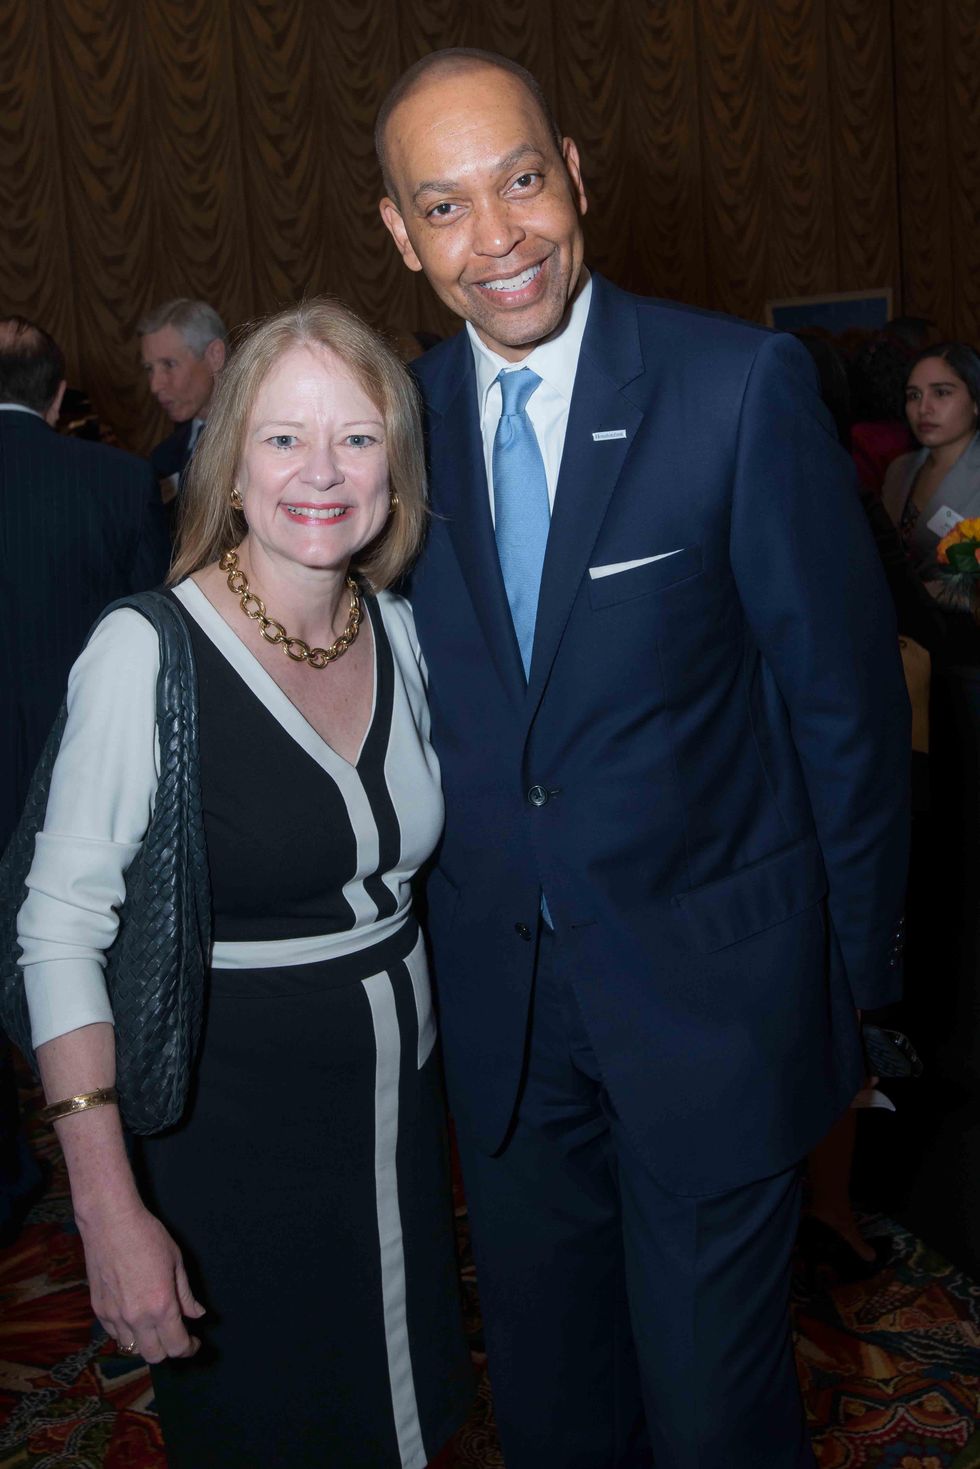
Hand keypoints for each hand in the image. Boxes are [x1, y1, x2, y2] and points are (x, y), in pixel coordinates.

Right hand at [77, 1198, 204, 1362]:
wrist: (110, 1222)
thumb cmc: (147, 1236)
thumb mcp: (176, 1262)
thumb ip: (185, 1294)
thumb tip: (197, 1314)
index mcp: (160, 1306)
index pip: (177, 1346)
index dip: (189, 1348)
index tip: (194, 1342)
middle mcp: (136, 1318)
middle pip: (154, 1356)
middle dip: (169, 1350)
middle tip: (177, 1334)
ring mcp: (114, 1316)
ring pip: (132, 1348)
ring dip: (146, 1342)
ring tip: (154, 1325)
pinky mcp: (99, 1310)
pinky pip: (115, 1334)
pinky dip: (127, 1332)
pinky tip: (135, 1316)